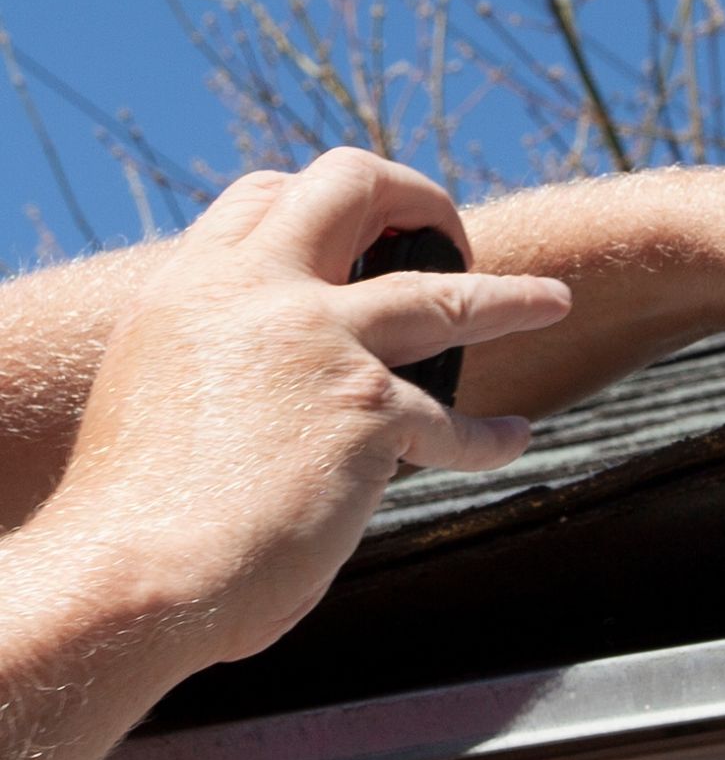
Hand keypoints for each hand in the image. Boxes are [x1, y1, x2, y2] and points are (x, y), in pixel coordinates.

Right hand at [46, 148, 569, 668]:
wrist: (136, 574)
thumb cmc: (140, 516)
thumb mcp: (160, 394)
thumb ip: (222, 360)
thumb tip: (277, 380)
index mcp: (191, 286)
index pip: (266, 197)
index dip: (323, 204)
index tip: (361, 232)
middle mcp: (256, 292)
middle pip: (353, 185)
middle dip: (418, 198)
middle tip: (453, 236)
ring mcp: (321, 343)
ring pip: (444, 294)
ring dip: (510, 297)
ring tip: (554, 301)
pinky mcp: (371, 412)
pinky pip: (455, 424)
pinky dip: (492, 438)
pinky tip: (513, 439)